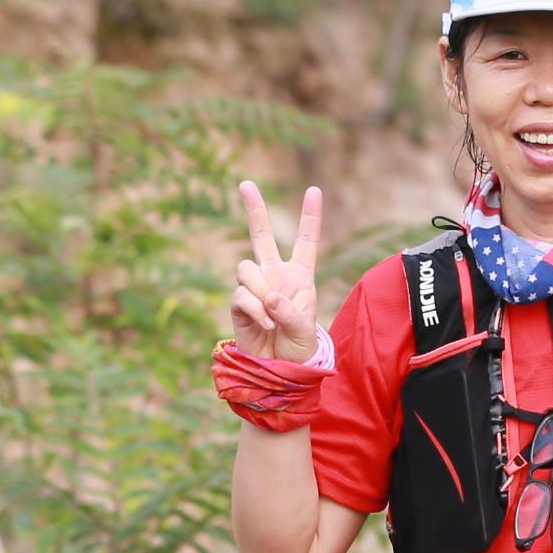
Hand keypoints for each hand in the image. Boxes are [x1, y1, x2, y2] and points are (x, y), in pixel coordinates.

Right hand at [229, 180, 326, 366]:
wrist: (279, 369)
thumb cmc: (299, 347)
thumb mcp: (305, 330)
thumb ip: (290, 312)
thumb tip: (267, 296)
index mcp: (300, 275)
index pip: (306, 241)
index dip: (310, 217)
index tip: (314, 190)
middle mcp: (275, 275)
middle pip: (262, 236)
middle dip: (254, 210)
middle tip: (245, 183)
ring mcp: (255, 287)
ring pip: (246, 269)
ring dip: (260, 292)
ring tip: (273, 316)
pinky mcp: (239, 303)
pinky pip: (242, 295)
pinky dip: (255, 311)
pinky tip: (266, 327)